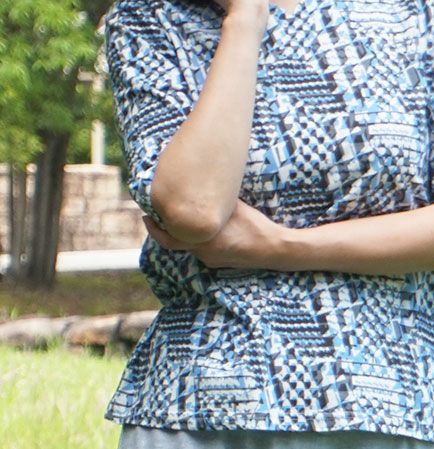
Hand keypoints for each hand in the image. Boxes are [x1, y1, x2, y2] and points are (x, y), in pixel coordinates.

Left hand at [143, 200, 289, 269]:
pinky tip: (205, 232)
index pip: (168, 237)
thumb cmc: (255, 225)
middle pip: (175, 243)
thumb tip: (201, 185)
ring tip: (183, 220)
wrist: (273, 249)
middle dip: (164, 231)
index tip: (146, 216)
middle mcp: (203, 252)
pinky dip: (198, 241)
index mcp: (204, 238)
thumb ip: (215, 201)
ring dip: (184, 235)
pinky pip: (202, 252)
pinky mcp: (219, 264)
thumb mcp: (234, 207)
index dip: (154, 228)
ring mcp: (211, 260)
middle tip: (152, 219)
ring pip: (190, 246)